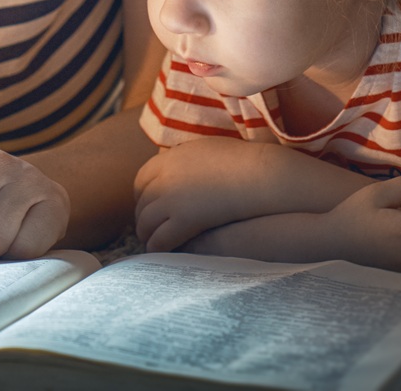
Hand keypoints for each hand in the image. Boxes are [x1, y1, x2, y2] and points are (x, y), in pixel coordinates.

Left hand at [135, 138, 347, 251]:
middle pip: (141, 203)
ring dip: (147, 235)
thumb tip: (180, 167)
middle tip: (148, 228)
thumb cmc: (241, 161)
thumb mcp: (206, 148)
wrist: (259, 174)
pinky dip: (158, 247)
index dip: (141, 196)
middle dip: (142, 217)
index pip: (141, 179)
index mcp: (169, 158)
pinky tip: (163, 252)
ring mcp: (171, 199)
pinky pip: (160, 239)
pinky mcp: (183, 220)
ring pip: (145, 223)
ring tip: (153, 243)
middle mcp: (164, 177)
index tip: (148, 205)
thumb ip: (185, 160)